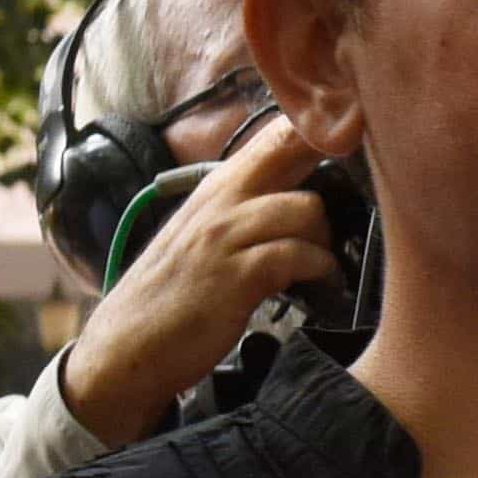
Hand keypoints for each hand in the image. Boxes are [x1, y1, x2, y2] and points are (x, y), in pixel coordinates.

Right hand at [56, 105, 339, 445]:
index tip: (350, 142)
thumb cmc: (170, 298)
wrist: (126, 348)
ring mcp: (226, 238)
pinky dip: (320, 271)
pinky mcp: (237, 277)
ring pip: (306, 207)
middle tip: (351, 211)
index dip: (317, 129)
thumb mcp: (202, 238)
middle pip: (292, 149)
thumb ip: (243, 212)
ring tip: (322, 264)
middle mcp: (219, 202)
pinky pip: (298, 255)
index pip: (273, 133)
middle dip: (335, 171)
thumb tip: (300, 202)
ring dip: (326, 238)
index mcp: (214, 188)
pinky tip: (318, 286)